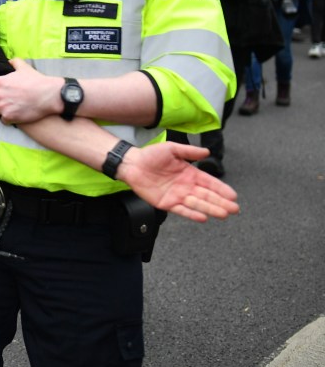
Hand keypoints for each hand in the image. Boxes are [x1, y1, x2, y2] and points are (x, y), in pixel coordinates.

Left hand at [0, 58, 60, 123]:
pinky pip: (2, 121)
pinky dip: (6, 119)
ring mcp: (3, 107)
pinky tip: (12, 115)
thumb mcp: (24, 67)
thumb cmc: (36, 80)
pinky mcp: (10, 117)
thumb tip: (9, 61)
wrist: (48, 95)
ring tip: (0, 111)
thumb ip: (14, 62)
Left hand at [117, 143, 240, 221]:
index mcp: (190, 174)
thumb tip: (207, 152)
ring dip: (211, 209)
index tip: (233, 196)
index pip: (210, 183)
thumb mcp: (171, 149)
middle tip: (234, 209)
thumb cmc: (150, 155)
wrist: (132, 163)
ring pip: (197, 204)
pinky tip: (203, 217)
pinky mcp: (166, 203)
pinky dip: (192, 214)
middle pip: (207, 196)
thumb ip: (189, 152)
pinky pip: (181, 210)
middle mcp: (186, 186)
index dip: (221, 189)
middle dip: (221, 202)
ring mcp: (177, 196)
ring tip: (224, 214)